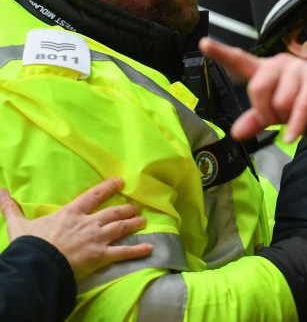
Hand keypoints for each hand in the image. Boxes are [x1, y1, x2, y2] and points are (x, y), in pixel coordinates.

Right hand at [1, 178, 152, 280]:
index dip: (108, 188)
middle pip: (112, 212)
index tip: (120, 182)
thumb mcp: (19, 224)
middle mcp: (88, 223)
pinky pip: (123, 252)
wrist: (38, 265)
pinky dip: (138, 250)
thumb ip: (11, 208)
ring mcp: (97, 239)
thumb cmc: (30, 245)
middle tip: (135, 207)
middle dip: (125, 209)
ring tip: (143, 221)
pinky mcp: (101, 256)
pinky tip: (150, 248)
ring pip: (121, 228)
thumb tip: (0, 192)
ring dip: (134, 224)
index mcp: (71, 214)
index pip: (94, 196)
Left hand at [199, 37, 306, 141]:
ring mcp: (298, 69)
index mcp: (262, 69)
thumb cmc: (296, 98)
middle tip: (276, 120)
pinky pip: (301, 106)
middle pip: (257, 89)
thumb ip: (254, 119)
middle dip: (265, 112)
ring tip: (294, 118)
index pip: (239, 60)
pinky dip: (296, 125)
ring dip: (286, 119)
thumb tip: (236, 133)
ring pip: (281, 102)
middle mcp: (278, 64)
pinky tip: (291, 137)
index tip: (203, 43)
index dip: (221, 53)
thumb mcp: (272, 109)